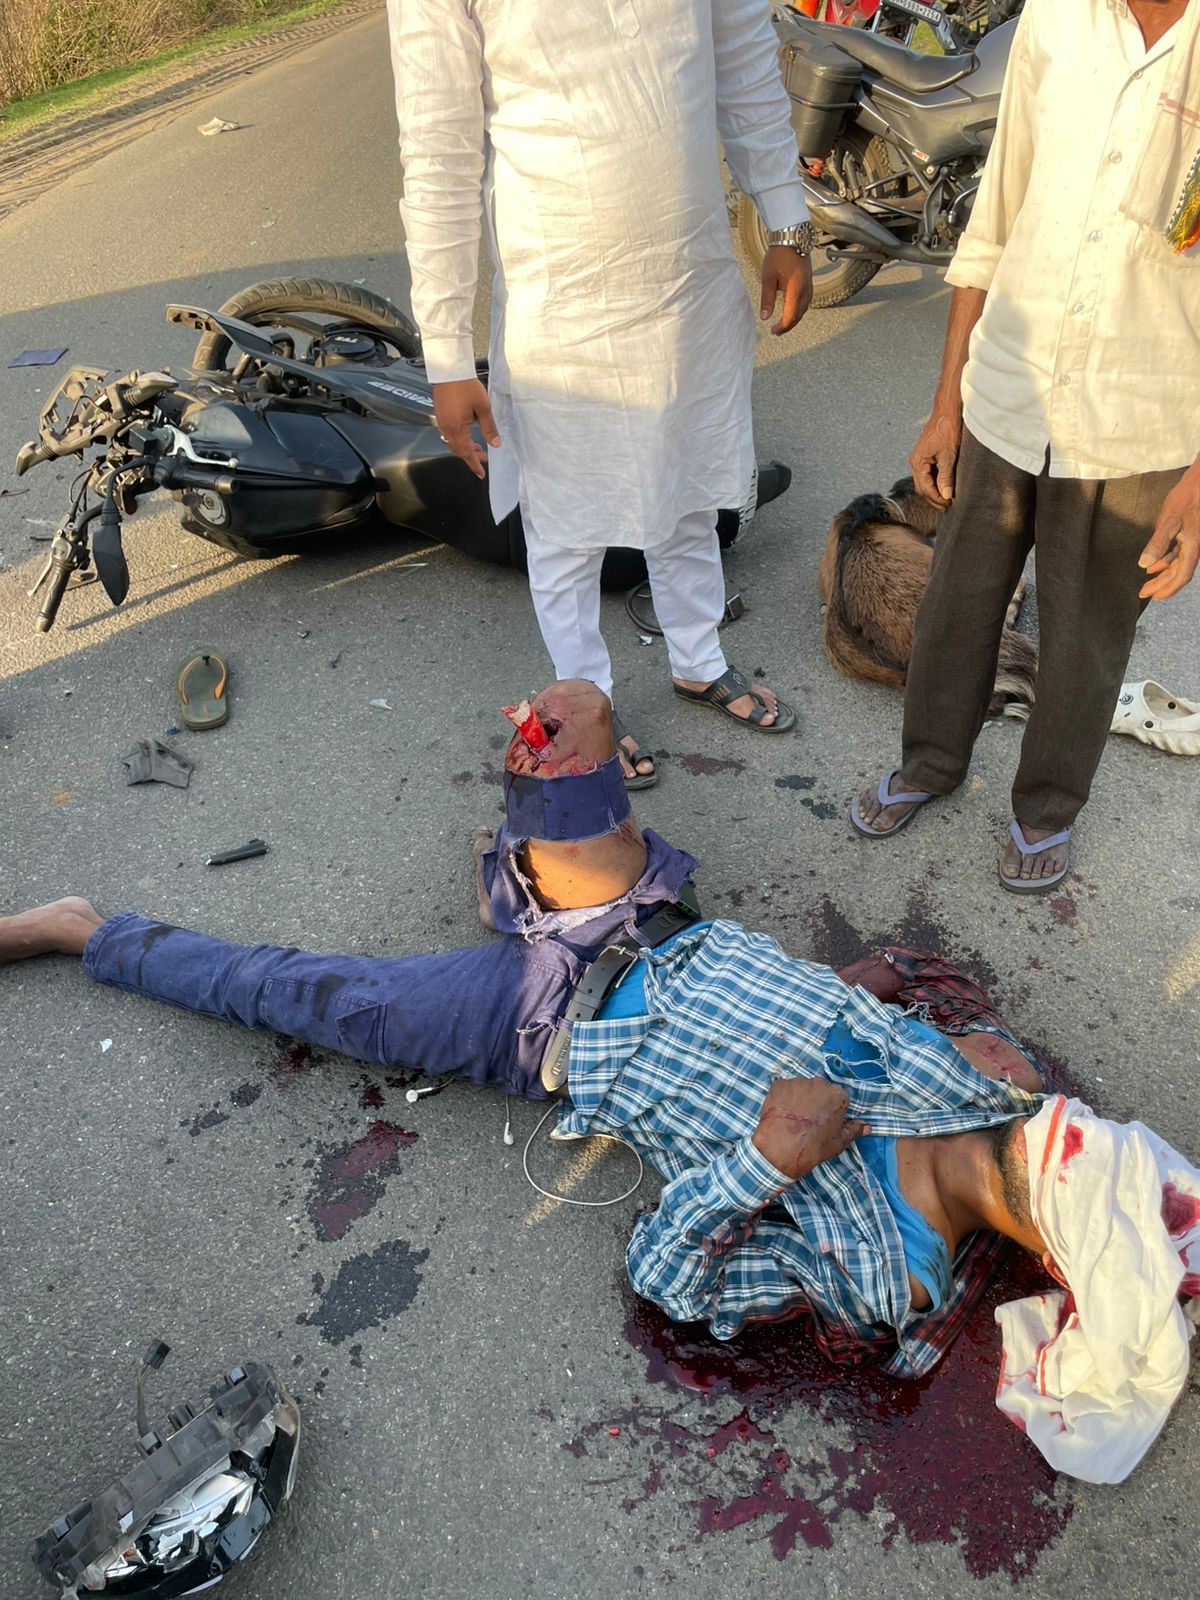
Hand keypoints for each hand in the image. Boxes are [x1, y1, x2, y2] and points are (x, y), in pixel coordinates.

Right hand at [432, 378, 499, 479]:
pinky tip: (466, 433)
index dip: (474, 464)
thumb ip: (489, 428)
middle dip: (471, 456)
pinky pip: (448, 433)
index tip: (480, 473)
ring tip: (477, 446)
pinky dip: (458, 438)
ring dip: (465, 447)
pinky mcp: (440, 414)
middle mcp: (446, 427)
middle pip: (458, 450)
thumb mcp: (483, 408)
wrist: (450, 370)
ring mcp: (442, 421)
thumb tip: (495, 443)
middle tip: (483, 458)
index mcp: (457, 428)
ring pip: (452, 442)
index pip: (466, 453)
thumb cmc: (465, 386)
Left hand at [751, 1078, 867, 1182]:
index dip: (831, 1110)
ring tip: (794, 1117)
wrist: (782, 1147)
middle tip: (808, 1119)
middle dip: (816, 1100)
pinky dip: (784, 1097)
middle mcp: (820, 1083)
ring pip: (802, 1087)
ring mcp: (798, 1082)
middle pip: (820, 1089)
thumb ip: (854, 1130)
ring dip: (800, 1097)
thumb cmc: (814, 1146)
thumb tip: (867, 1126)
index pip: (838, 1098)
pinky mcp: (780, 1084)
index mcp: (838, 1094)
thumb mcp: (838, 1142)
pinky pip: (784, 1088)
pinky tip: (782, 1112)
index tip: (824, 1121)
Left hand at [760, 246, 811, 334]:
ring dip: (794, 319)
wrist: (792, 238)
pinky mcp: (810, 283)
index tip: (773, 331)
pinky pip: (807, 302)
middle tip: (776, 332)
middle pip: (798, 315)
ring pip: (804, 310)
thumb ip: (767, 299)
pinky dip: (799, 311)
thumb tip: (764, 317)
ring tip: (783, 325)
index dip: (782, 326)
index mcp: (795, 290)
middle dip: (788, 326)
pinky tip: (792, 312)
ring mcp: (810, 286)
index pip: (790, 316)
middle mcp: (806, 290)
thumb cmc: (778, 256)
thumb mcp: (768, 278)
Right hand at [909, 409, 962, 508]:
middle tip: (947, 507)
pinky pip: (927, 475)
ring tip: (946, 500)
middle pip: (921, 488)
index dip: (936, 499)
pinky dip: (934, 483)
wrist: (947, 411)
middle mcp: (915, 462)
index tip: (949, 505)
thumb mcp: (949, 455)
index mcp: (917, 462)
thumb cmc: (947, 429)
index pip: (925, 488)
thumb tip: (946, 495)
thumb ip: (946, 476)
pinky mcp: (925, 456)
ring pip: (923, 482)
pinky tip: (943, 487)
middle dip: (933, 499)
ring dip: (933, 492)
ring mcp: (919, 459)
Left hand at [1138, 462, 1199, 601]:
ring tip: (1147, 583)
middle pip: (1179, 573)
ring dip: (1163, 574)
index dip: (1168, 588)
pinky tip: (1154, 564)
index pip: (1182, 575)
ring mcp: (1192, 541)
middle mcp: (1195, 546)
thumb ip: (1157, 543)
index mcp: (1192, 546)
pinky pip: (1178, 553)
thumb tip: (1144, 564)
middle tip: (1144, 593)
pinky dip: (1166, 560)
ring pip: (1178, 564)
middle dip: (1162, 584)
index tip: (1154, 597)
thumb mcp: (1168, 520)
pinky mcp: (1189, 534)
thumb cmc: (1188, 496)